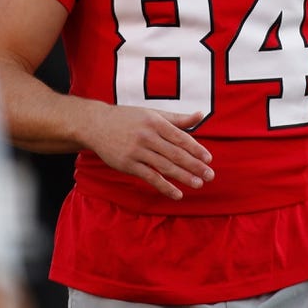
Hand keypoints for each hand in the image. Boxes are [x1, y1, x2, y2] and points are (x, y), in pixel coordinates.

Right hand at [82, 105, 214, 199]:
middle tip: (210, 175)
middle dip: (194, 165)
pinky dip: (165, 187)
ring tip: (198, 184)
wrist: (96, 125)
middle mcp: (147, 136)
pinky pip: (150, 177)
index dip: (196, 149)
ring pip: (164, 167)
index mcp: (155, 122)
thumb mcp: (153, 113)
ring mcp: (137, 151)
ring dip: (183, 177)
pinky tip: (177, 194)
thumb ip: (177, 118)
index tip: (209, 159)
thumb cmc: (128, 118)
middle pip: (175, 153)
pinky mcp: (128, 165)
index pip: (180, 137)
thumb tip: (201, 115)